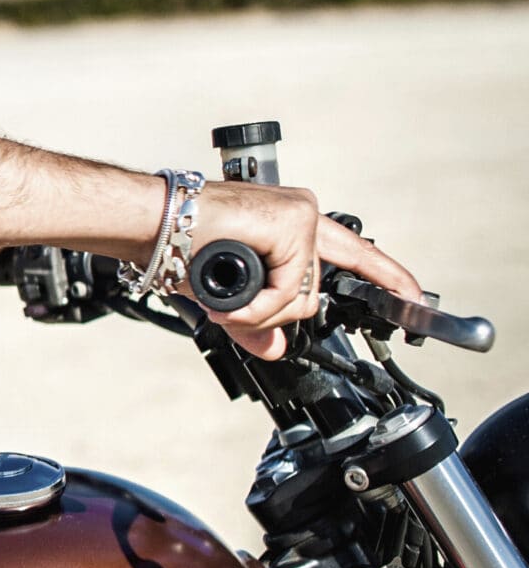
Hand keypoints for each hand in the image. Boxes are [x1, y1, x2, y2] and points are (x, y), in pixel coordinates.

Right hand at [181, 181, 419, 360]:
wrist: (153, 222)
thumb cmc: (179, 244)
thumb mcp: (228, 292)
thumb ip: (258, 319)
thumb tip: (274, 350)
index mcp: (292, 226)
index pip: (354, 254)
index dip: (387, 276)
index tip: (413, 297)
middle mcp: (303, 217)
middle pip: (315, 291)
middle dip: (276, 314)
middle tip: (235, 314)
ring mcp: (301, 218)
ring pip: (303, 295)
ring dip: (262, 312)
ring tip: (226, 304)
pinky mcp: (293, 223)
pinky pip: (290, 288)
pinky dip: (260, 305)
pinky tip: (234, 302)